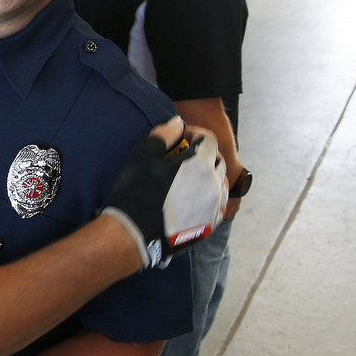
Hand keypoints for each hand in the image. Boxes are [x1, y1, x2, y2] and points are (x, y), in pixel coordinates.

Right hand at [101, 117, 227, 267]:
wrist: (134, 232)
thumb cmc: (137, 191)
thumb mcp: (144, 153)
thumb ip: (165, 133)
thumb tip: (178, 123)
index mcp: (201, 164)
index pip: (208, 140)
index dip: (195, 134)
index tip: (180, 137)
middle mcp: (214, 184)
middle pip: (217, 161)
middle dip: (204, 155)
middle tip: (183, 158)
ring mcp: (214, 207)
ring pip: (221, 185)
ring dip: (209, 177)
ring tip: (190, 179)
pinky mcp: (209, 225)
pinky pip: (218, 206)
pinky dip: (210, 198)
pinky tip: (193, 199)